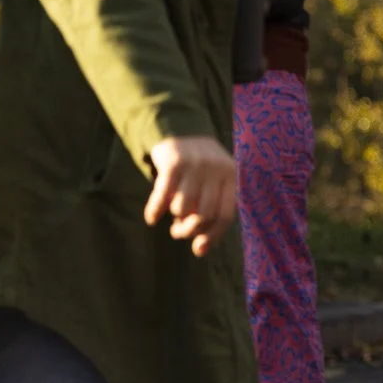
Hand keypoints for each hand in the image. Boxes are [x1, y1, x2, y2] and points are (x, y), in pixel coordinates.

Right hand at [145, 136, 236, 255]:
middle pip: (204, 214)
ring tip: (172, 218)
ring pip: (183, 207)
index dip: (211, 236)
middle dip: (189, 230)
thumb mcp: (212, 184)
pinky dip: (155, 210)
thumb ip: (210, 214)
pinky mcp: (173, 162)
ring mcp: (195, 165)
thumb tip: (200, 252)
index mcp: (231, 177)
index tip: (198, 248)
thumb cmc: (199, 168)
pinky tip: (151, 218)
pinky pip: (163, 195)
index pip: (225, 216)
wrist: (181, 130)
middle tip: (179, 231)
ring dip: (175, 219)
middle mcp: (217, 170)